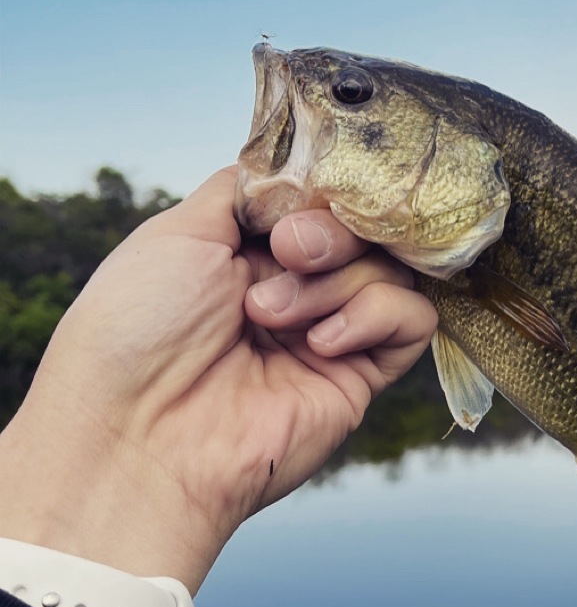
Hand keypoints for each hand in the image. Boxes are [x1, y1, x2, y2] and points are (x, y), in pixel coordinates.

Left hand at [0, 167, 436, 593]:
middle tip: (287, 253)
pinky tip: (321, 343)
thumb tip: (300, 170)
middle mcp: (295, 286)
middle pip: (364, 226)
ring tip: (272, 316)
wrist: (136, 436)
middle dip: (329, 231)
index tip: (293, 205)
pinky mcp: (360, 376)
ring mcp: (329, 331)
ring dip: (335, 280)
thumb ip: (247, 188)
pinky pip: (412, 320)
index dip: (323, 190)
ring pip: (390, 267)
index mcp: (250, 251)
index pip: (323, 197)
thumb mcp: (177, 231)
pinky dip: (375, 315)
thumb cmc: (135, 332)